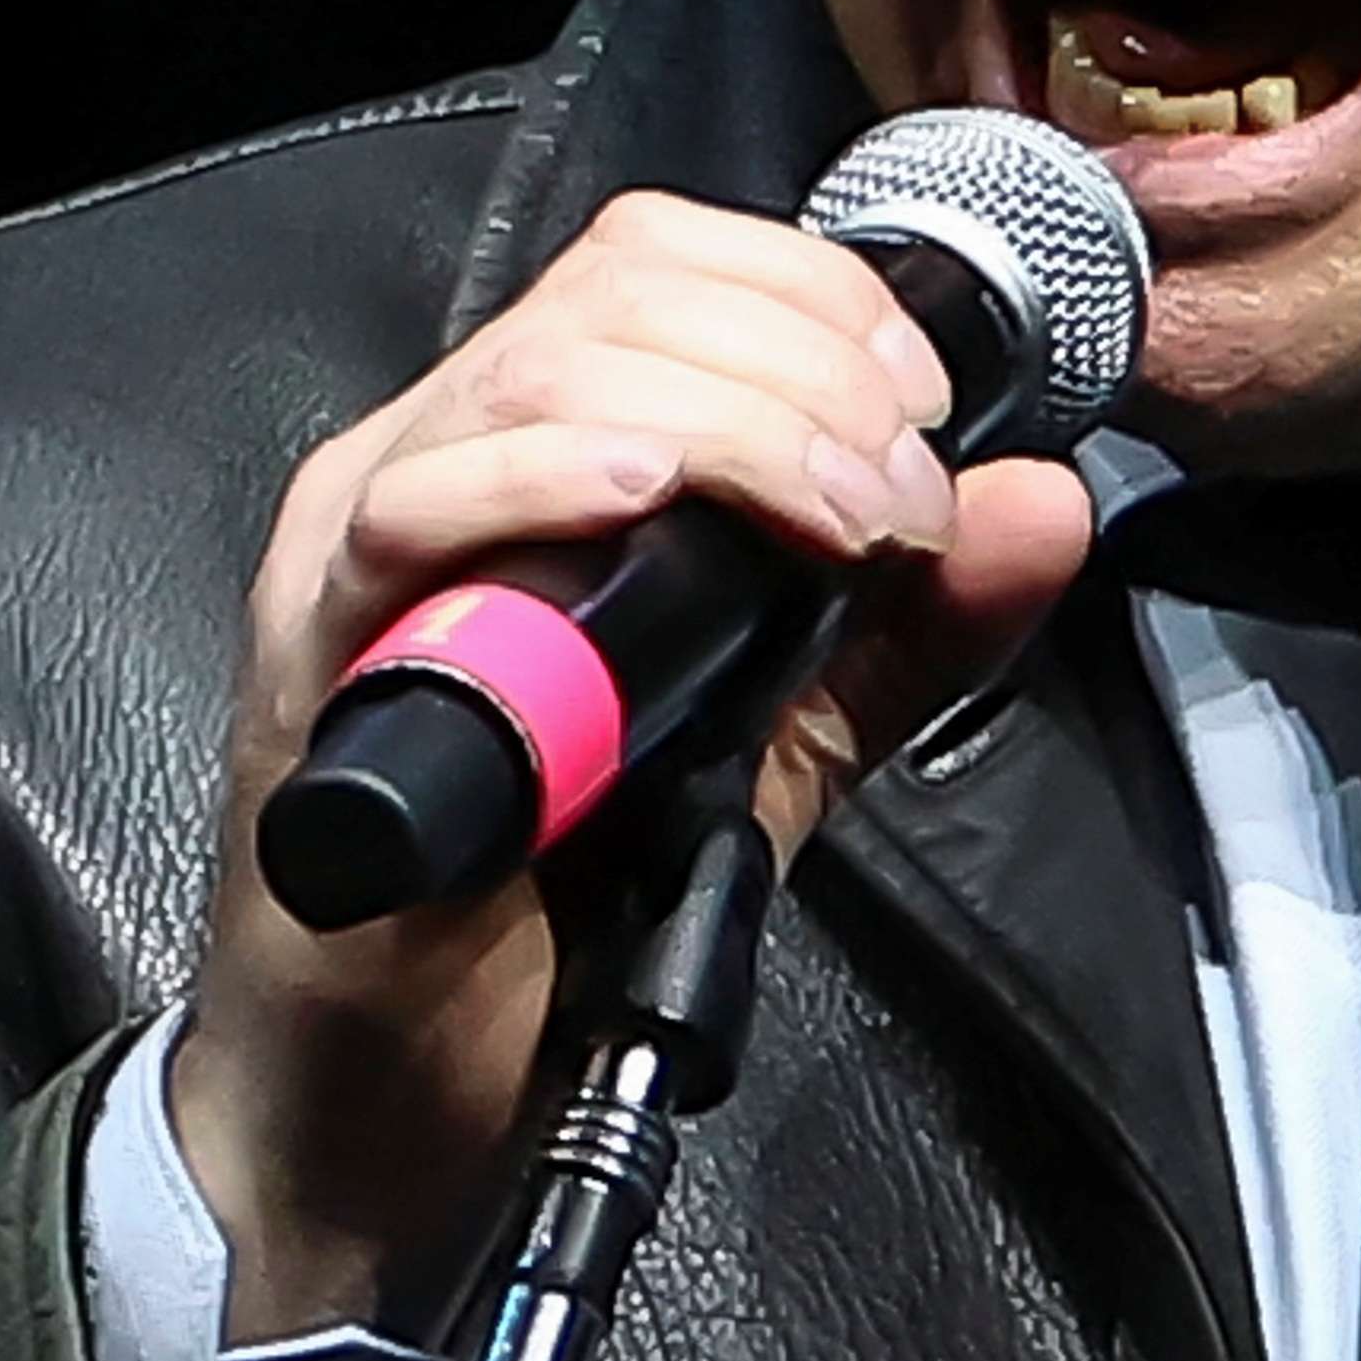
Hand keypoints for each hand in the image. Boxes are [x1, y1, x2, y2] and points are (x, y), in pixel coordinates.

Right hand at [169, 190, 1094, 1342]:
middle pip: (620, 292)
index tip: (923, 411)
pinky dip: (549, 483)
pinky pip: (413, 512)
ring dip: (732, 424)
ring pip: (540, 371)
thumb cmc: (554, 909)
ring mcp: (366, 549)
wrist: (394, 1101)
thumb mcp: (776, 748)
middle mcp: (440, 458)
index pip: (665, 259)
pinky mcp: (318, 657)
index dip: (815, 299)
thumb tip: (1042, 503)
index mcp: (540, 447)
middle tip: (901, 501)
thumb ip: (908, 633)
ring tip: (840, 522)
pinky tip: (653, 504)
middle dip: (805, 367)